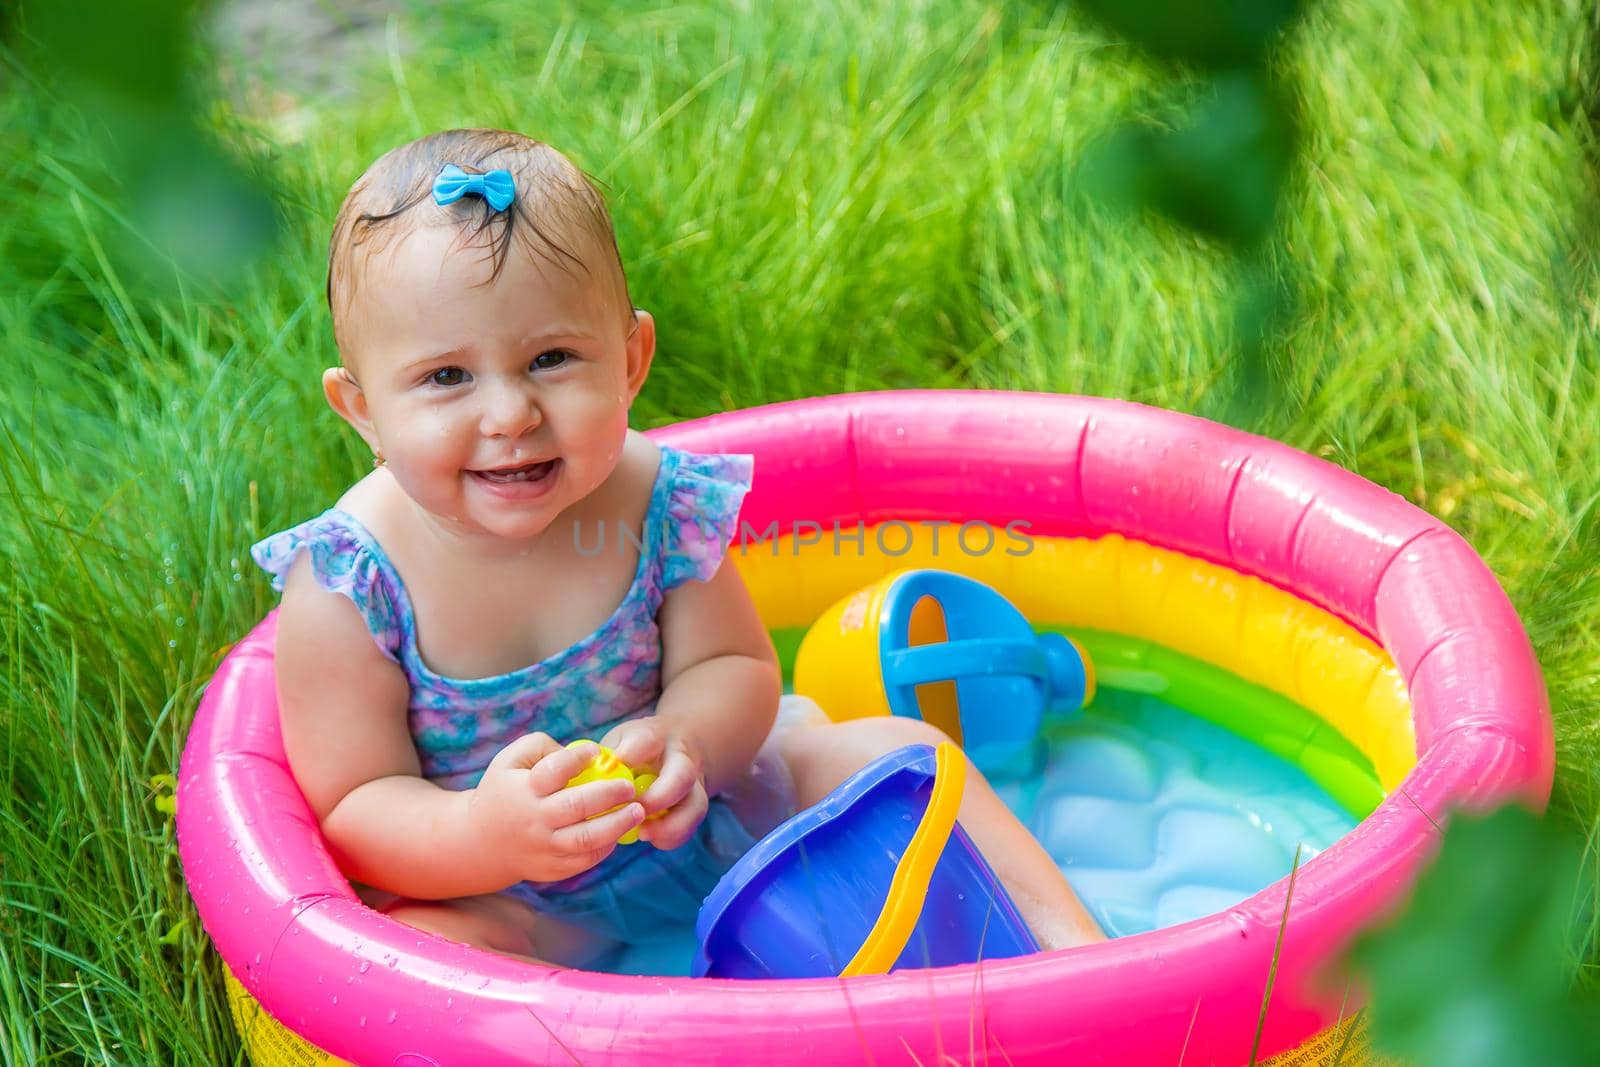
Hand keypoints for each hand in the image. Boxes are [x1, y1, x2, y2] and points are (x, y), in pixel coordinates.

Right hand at [466, 733, 644, 884]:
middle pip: (576, 807)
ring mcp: (543, 847)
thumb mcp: (510, 760)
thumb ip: (542, 746)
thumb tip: (581, 753)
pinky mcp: (551, 868)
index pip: (554, 770)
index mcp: (523, 789)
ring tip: (637, 811)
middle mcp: (533, 820)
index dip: (578, 758)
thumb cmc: (504, 790)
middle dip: (609, 794)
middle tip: (629, 786)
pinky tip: (618, 830)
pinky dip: (606, 847)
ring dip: (617, 825)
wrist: (480, 842)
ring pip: (585, 839)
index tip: (597, 752)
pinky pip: (584, 860)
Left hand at [600, 717, 708, 850]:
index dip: (633, 753)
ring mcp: (692, 784)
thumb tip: (584, 771)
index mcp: (655, 736)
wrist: (672, 750)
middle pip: (682, 775)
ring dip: (669, 825)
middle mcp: (680, 758)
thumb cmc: (633, 747)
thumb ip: (604, 757)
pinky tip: (649, 836)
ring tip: (642, 833)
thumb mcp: (617, 741)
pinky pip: (690, 826)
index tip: (615, 764)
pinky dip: (670, 836)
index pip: (648, 740)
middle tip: (635, 810)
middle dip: (659, 797)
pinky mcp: (695, 806)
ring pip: (695, 805)